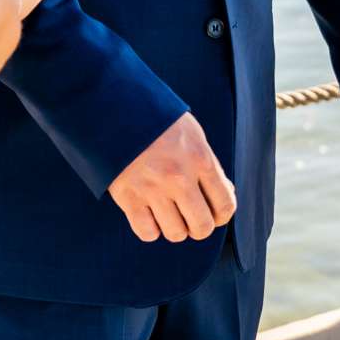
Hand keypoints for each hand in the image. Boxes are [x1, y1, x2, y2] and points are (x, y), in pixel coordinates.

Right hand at [106, 113, 234, 242]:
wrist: (113, 106)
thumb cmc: (156, 118)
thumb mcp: (191, 133)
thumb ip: (208, 164)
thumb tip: (225, 192)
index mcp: (200, 158)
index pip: (225, 205)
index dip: (221, 215)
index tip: (213, 214)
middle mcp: (179, 177)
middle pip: (202, 227)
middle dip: (199, 227)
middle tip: (190, 218)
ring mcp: (152, 188)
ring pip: (175, 233)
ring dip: (174, 228)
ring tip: (167, 212)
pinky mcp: (128, 197)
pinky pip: (147, 233)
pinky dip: (149, 229)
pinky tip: (148, 214)